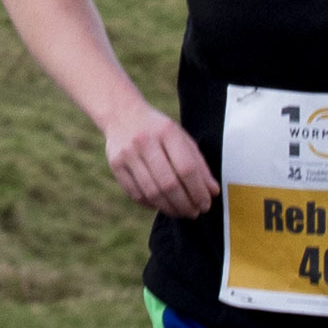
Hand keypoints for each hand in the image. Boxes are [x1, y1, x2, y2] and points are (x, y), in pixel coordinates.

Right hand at [102, 101, 216, 216]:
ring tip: (182, 212)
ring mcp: (127, 154)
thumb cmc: (159, 130)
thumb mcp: (181, 137)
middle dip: (185, 204)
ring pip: (152, 193)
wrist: (122, 114)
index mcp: (166, 131)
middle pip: (168, 184)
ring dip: (170, 209)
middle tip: (195, 212)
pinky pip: (136, 194)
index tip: (206, 203)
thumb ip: (198, 164)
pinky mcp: (115, 165)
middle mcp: (144, 141)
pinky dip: (152, 204)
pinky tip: (162, 205)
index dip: (198, 191)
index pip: (186, 168)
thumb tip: (212, 192)